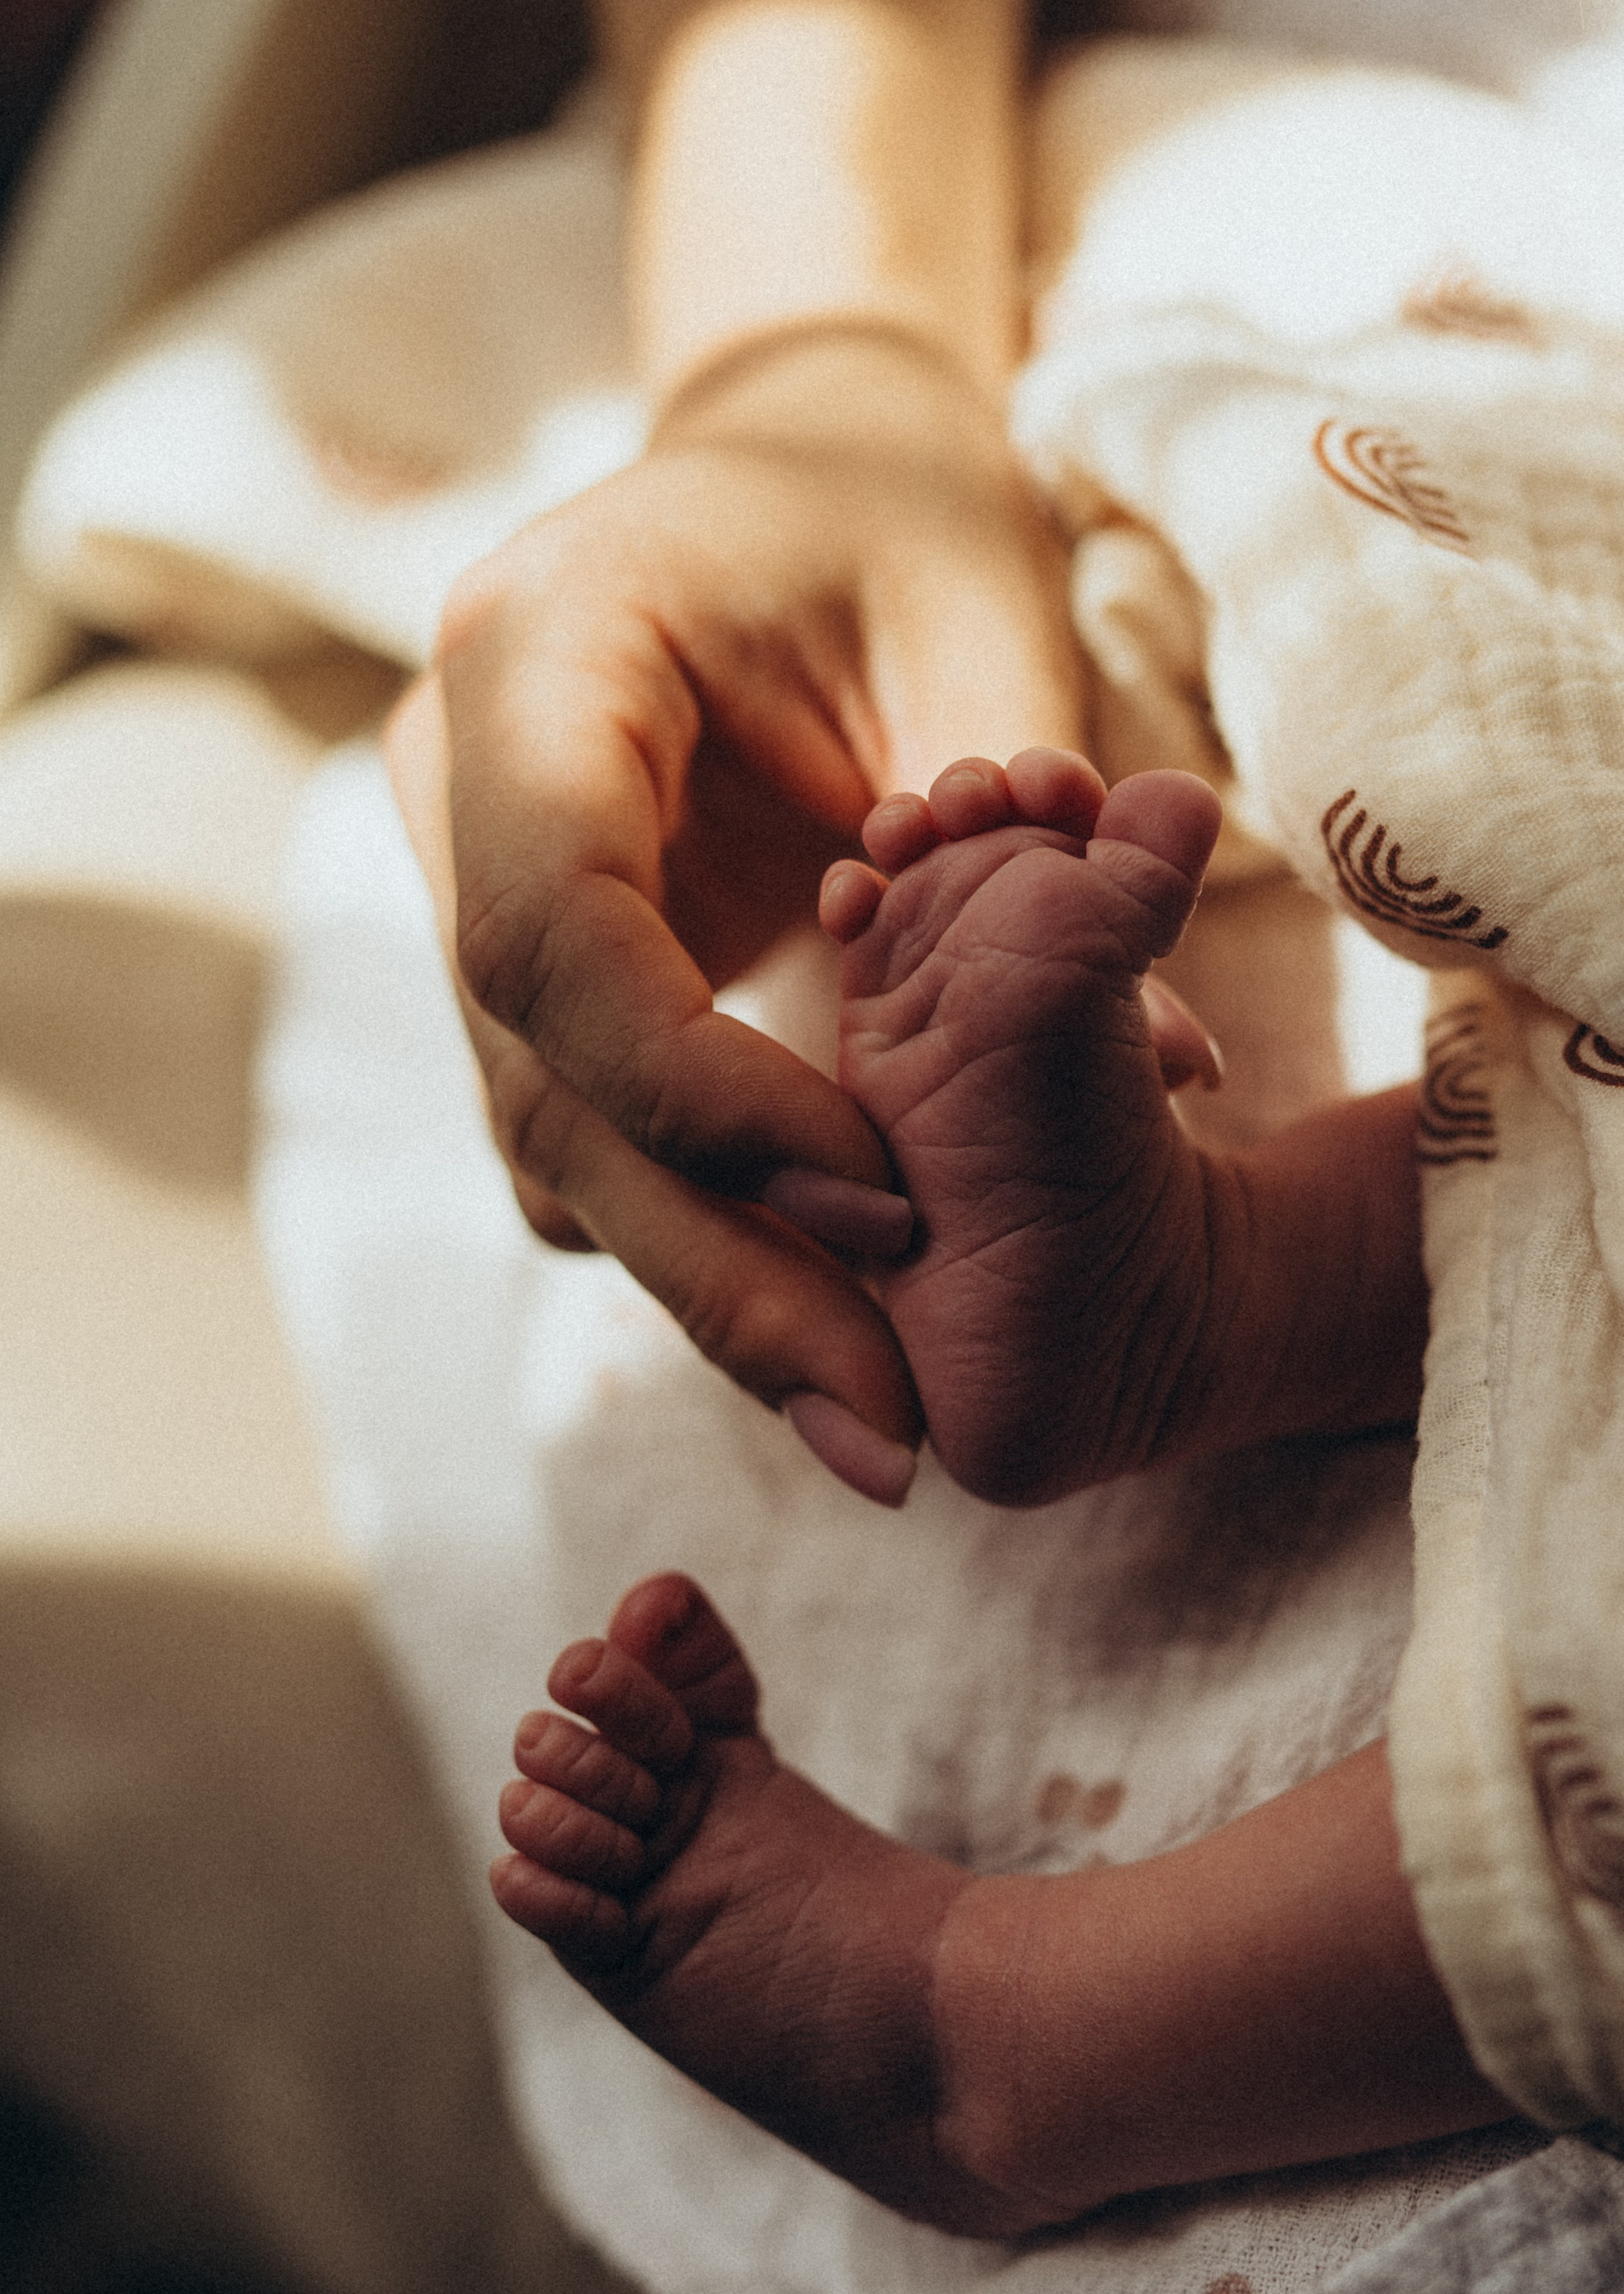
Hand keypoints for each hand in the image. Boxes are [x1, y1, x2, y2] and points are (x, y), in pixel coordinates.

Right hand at [388, 327, 1085, 1494]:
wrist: (794, 463)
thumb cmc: (897, 512)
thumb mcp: (983, 622)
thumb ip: (1032, 841)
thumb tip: (1159, 1076)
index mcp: (536, 660)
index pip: (556, 935)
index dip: (707, 1098)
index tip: (888, 1198)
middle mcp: (458, 784)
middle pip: (542, 1083)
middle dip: (718, 1266)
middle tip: (881, 1436)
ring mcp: (469, 878)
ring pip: (553, 1139)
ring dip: (710, 1281)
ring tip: (873, 1416)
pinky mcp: (534, 961)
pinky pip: (588, 1131)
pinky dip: (703, 1225)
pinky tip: (829, 1305)